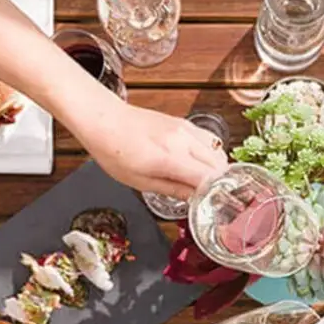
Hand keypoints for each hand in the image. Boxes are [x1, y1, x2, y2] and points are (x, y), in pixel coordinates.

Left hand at [82, 102, 228, 197]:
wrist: (104, 119)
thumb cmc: (113, 150)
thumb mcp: (139, 181)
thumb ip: (172, 189)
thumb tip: (194, 198)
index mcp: (170, 157)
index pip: (209, 178)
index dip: (213, 194)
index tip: (209, 204)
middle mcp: (183, 140)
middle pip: (220, 165)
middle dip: (218, 183)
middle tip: (206, 195)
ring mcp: (185, 128)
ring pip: (218, 151)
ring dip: (216, 167)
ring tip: (202, 180)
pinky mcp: (184, 123)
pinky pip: (209, 140)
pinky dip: (210, 154)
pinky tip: (198, 163)